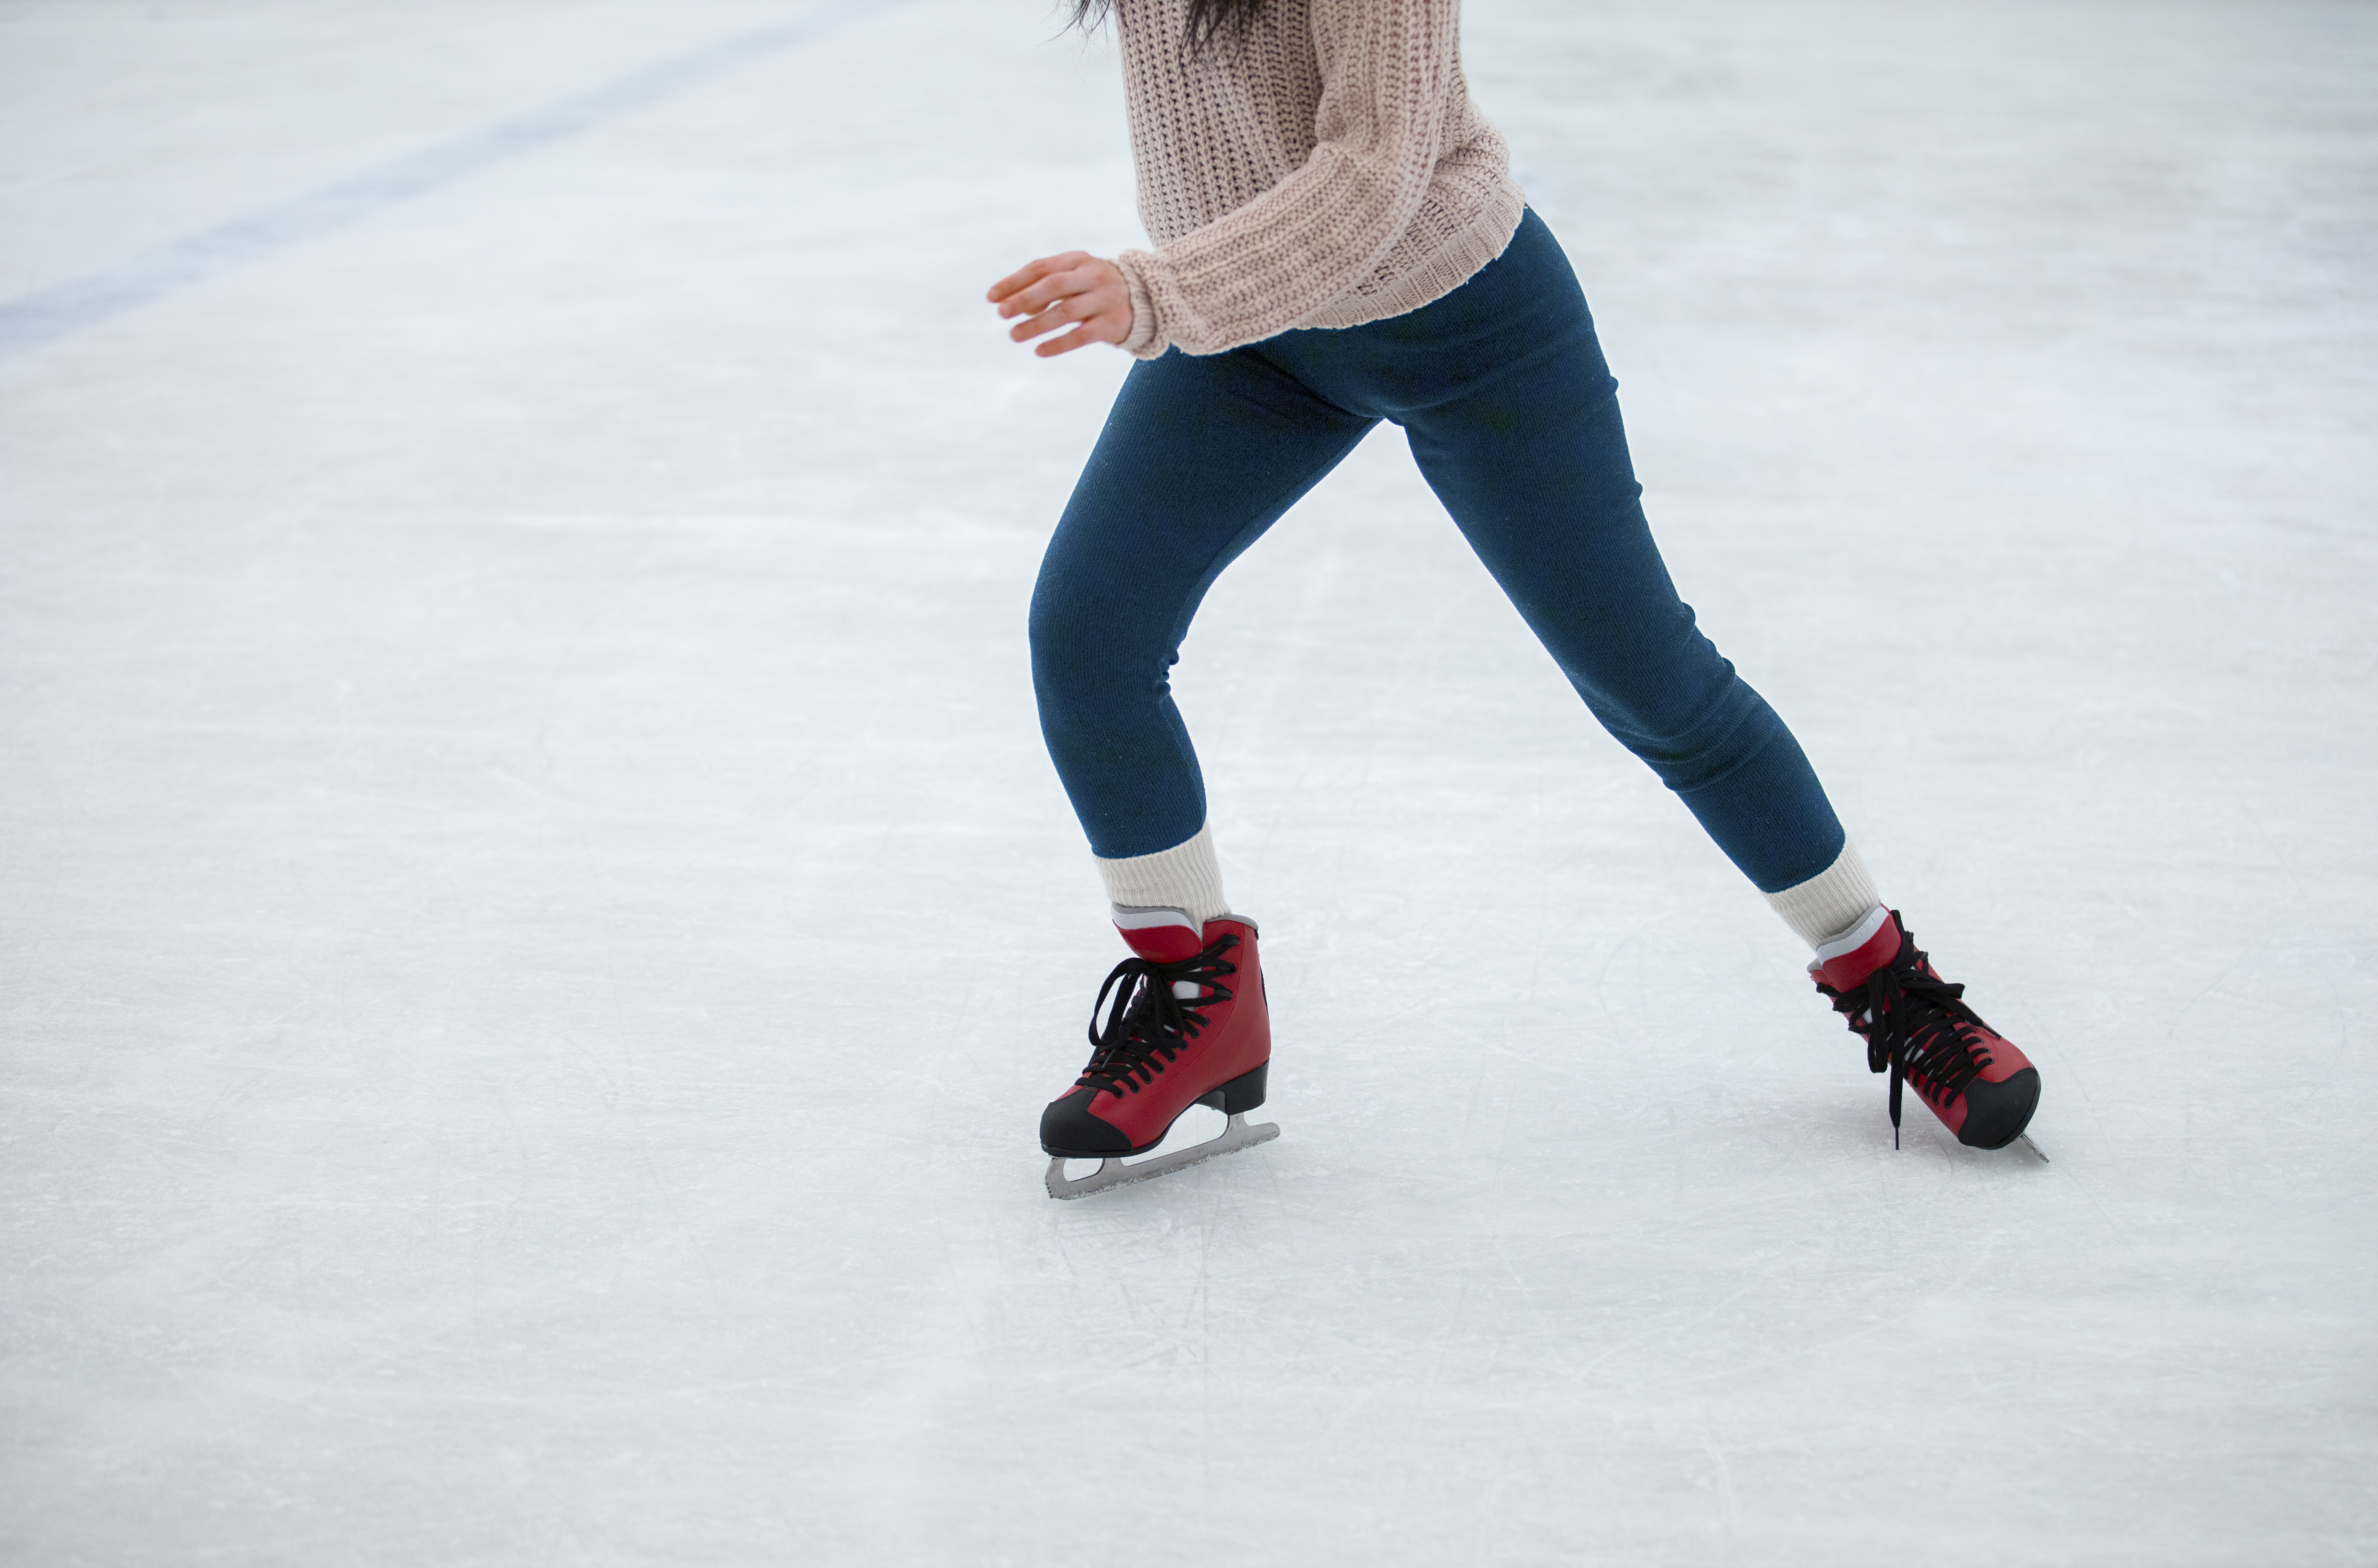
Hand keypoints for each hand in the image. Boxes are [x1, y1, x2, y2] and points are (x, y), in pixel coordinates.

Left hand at [987, 251, 1132, 356]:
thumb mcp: (1075, 278)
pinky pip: (1082, 335)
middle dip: (1024, 300)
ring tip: (1014, 335)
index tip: (991, 297)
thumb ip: (1047, 286)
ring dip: (1036, 325)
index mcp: (1078, 260)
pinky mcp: (1112, 324)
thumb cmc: (1096, 289)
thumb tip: (1015, 306)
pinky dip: (1059, 343)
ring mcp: (1105, 300)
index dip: (1014, 282)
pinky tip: (1040, 351)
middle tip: (1001, 314)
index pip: (1040, 268)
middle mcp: (1093, 276)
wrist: (1147, 299)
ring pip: (1066, 311)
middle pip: (1053, 286)